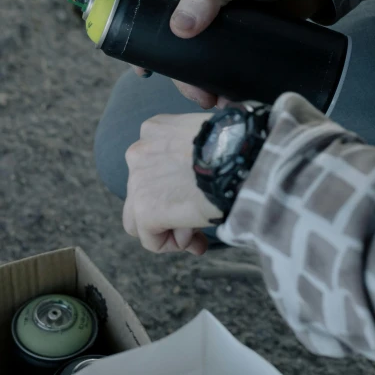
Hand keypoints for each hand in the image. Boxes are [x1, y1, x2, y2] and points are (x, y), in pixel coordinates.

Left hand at [123, 113, 221, 254]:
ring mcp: (138, 181)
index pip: (153, 165)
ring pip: (139, 219)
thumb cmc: (234, 145)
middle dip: (169, 209)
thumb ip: (193, 155)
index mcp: (155, 129)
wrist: (236, 156)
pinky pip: (151, 240)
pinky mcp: (144, 208)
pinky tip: (197, 236)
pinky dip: (173, 244)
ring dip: (168, 228)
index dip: (174, 186)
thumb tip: (196, 190)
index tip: (197, 196)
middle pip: (143, 192)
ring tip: (196, 229)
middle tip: (196, 221)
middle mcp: (139, 152)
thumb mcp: (209, 138)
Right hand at [134, 0, 328, 107]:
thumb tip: (180, 28)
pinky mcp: (239, 39)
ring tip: (219, 103)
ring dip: (203, 84)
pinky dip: (224, 82)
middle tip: (201, 98)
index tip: (146, 72)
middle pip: (177, 47)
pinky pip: (224, 64)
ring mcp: (217, 24)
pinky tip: (231, 98)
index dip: (145, 43)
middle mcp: (194, 4)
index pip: (152, 15)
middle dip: (183, 77)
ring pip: (199, 60)